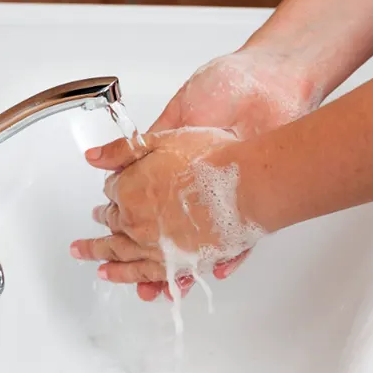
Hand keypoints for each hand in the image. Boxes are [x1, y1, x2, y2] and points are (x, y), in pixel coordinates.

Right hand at [78, 46, 319, 300]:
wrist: (270, 84)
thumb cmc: (225, 89)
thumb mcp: (173, 117)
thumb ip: (138, 147)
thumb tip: (101, 163)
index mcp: (176, 167)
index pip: (145, 209)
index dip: (127, 230)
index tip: (111, 249)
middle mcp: (199, 186)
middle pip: (171, 234)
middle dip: (150, 259)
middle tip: (133, 280)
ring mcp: (226, 195)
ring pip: (204, 245)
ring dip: (186, 269)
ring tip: (169, 287)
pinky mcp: (253, 198)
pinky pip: (243, 239)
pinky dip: (231, 256)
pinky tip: (217, 269)